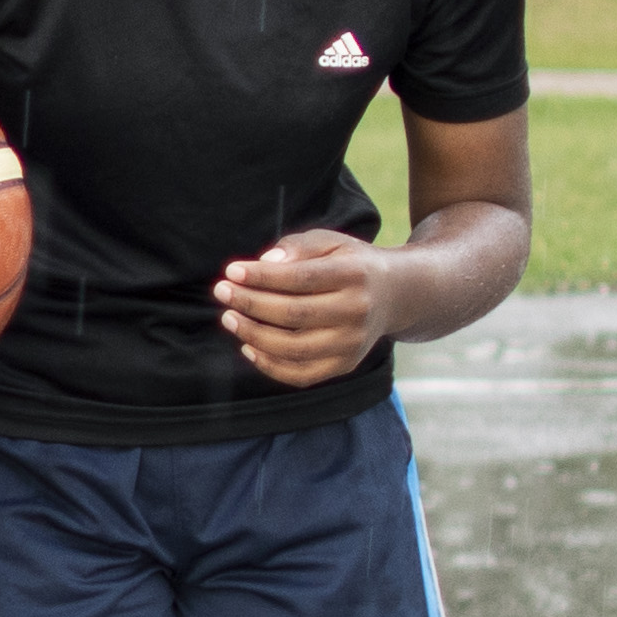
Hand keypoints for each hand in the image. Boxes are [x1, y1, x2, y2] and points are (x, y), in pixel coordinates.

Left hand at [216, 226, 389, 386]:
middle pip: (295, 314)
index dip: (263, 276)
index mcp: (355, 275)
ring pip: (294, 348)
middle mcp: (357, 311)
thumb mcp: (330, 242)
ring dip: (253, 335)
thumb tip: (266, 262)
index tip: (232, 271)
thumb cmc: (349, 264)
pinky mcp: (345, 365)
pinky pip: (300, 374)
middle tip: (221, 291)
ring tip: (230, 318)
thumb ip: (298, 246)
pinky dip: (269, 364)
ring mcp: (352, 343)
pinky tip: (248, 346)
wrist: (394, 295)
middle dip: (251, 304)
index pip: (302, 278)